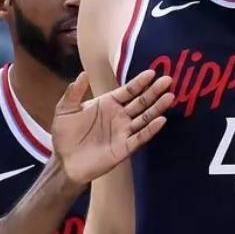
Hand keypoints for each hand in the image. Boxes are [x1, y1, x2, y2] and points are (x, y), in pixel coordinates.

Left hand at [52, 69, 173, 184]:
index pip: (128, 90)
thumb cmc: (65, 134)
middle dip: (154, 91)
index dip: (140, 82)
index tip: (152, 72)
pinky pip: (140, 137)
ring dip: (157, 108)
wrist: (64, 161)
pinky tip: (161, 120)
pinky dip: (151, 129)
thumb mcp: (65, 109)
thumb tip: (82, 74)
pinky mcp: (124, 148)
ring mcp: (123, 132)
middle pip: (141, 102)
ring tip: (170, 97)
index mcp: (108, 103)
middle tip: (168, 80)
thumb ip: (74, 92)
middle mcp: (119, 116)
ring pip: (144, 118)